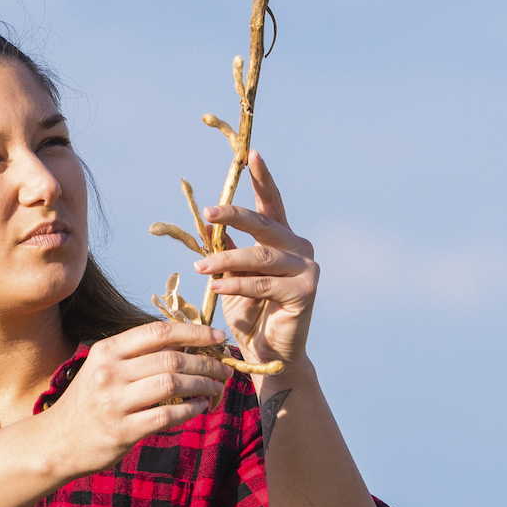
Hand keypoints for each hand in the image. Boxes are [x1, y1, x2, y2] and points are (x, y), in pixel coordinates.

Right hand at [42, 320, 231, 475]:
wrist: (56, 442)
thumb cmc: (86, 403)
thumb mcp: (101, 369)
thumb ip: (136, 356)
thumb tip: (186, 344)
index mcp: (106, 351)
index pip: (158, 332)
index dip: (194, 331)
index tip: (217, 336)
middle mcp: (109, 373)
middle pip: (172, 358)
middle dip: (206, 361)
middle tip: (223, 368)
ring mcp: (114, 403)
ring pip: (173, 383)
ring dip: (203, 384)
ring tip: (216, 387)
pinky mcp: (122, 431)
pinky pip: (168, 415)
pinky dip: (191, 409)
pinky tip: (200, 406)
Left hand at [196, 151, 316, 372]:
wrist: (269, 352)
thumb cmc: (249, 313)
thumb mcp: (231, 276)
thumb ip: (225, 250)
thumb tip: (206, 223)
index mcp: (282, 239)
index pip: (271, 203)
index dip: (263, 179)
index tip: (252, 154)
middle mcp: (299, 247)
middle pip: (264, 225)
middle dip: (234, 216)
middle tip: (209, 211)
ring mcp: (307, 268)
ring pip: (260, 256)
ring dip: (226, 260)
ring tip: (199, 267)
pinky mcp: (306, 292)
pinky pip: (263, 284)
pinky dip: (237, 286)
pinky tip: (217, 287)